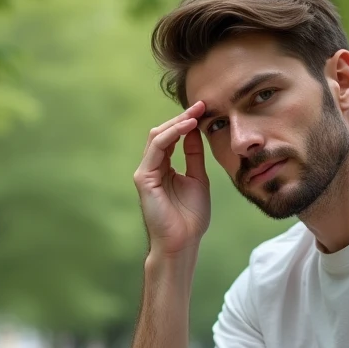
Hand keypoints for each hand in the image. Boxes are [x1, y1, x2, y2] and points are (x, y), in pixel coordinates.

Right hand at [133, 101, 209, 256]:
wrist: (182, 242)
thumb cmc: (190, 218)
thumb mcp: (198, 180)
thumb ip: (194, 157)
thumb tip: (196, 131)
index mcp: (164, 168)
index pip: (172, 138)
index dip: (187, 122)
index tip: (205, 109)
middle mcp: (152, 167)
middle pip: (163, 133)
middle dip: (182, 117)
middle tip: (202, 105)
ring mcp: (146, 172)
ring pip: (158, 137)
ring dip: (178, 122)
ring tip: (196, 113)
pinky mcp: (144, 178)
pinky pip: (156, 148)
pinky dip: (172, 135)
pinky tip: (188, 127)